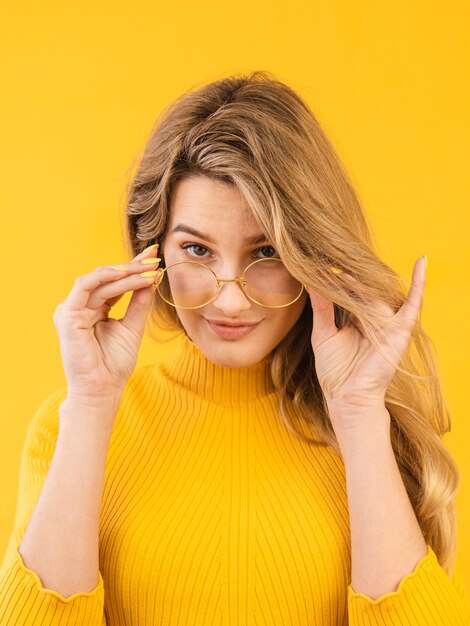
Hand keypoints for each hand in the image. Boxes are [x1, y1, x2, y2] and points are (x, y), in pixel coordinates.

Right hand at [53, 243, 160, 404]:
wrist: (103, 389)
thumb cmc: (114, 363)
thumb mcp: (133, 327)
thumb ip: (140, 302)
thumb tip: (152, 278)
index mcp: (95, 309)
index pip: (115, 282)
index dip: (134, 268)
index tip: (155, 256)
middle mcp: (81, 307)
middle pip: (107, 277)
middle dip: (132, 266)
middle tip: (154, 258)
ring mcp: (72, 310)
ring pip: (99, 280)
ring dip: (124, 272)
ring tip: (147, 269)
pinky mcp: (67, 315)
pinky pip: (85, 287)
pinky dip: (105, 277)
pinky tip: (125, 274)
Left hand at [307, 256, 426, 429]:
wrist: (346, 395)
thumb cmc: (334, 370)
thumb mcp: (323, 334)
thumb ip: (322, 309)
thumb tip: (313, 284)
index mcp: (355, 320)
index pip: (348, 293)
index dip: (335, 282)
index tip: (318, 270)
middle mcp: (372, 319)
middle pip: (363, 291)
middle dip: (347, 279)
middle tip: (329, 267)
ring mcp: (387, 323)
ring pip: (379, 294)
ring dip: (364, 281)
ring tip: (345, 270)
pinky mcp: (399, 330)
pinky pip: (413, 304)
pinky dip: (419, 284)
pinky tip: (421, 263)